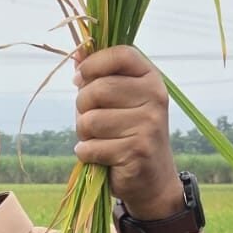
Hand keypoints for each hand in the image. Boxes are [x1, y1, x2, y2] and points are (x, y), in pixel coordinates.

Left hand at [73, 45, 182, 218]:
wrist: (152, 179)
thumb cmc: (126, 132)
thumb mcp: (117, 100)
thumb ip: (98, 77)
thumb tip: (77, 53)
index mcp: (150, 79)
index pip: (120, 54)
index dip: (92, 64)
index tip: (80, 78)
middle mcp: (155, 97)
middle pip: (97, 90)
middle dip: (82, 107)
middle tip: (93, 120)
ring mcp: (149, 125)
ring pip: (90, 120)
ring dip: (84, 133)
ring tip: (99, 140)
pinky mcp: (137, 151)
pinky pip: (91, 147)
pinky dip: (86, 153)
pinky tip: (100, 156)